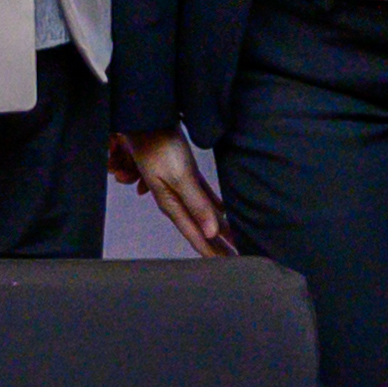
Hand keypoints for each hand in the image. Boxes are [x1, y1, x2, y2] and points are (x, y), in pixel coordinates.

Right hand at [111, 131, 233, 255]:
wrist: (149, 120)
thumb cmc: (159, 146)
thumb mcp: (180, 177)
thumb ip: (196, 204)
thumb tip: (212, 232)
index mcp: (173, 205)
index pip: (197, 236)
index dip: (213, 252)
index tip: (230, 266)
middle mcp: (177, 201)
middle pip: (202, 230)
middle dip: (218, 246)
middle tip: (238, 260)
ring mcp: (182, 188)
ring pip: (205, 216)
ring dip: (219, 230)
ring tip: (235, 241)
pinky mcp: (187, 175)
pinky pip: (206, 198)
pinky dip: (216, 209)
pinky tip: (225, 214)